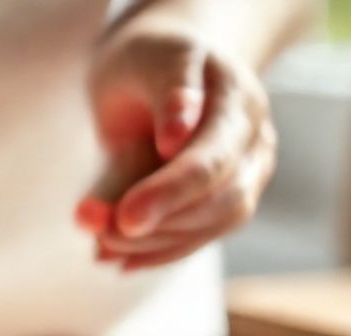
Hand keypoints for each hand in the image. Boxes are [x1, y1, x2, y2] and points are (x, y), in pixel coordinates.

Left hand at [75, 25, 276, 271]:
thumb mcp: (148, 61)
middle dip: (158, 224)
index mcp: (238, 100)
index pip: (212, 158)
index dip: (170, 191)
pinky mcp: (226, 202)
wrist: (162, 70)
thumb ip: (166, 95)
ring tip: (99, 244)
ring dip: (153, 243)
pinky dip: (155, 253)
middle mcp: (254, 142)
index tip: (126, 217)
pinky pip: (198, 237)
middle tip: (97, 231)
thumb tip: (175, 140)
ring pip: (211, 226)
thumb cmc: (149, 62)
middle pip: (221, 200)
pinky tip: (116, 261)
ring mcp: (247, 175)